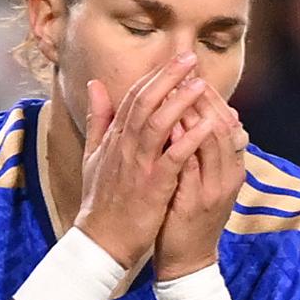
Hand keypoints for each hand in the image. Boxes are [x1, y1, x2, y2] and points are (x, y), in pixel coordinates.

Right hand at [73, 55, 213, 268]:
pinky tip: (206, 126)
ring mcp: (137, 167)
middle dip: (167, 78)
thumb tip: (95, 84)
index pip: (133, 99)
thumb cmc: (100, 201)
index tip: (174, 60)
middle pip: (145, 103)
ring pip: (158, 125)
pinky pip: (172, 158)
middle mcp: (124, 148)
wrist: (100, 241)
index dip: (154, 77)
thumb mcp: (92, 156)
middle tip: (190, 58)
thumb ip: (98, 119)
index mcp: (113, 140)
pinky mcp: (152, 187)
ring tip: (200, 84)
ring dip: (179, 102)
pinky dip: (188, 140)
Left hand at [155, 84, 247, 280]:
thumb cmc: (186, 217)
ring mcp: (215, 187)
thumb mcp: (197, 180)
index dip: (208, 95)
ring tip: (177, 90)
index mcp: (228, 165)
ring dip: (196, 113)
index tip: (188, 73)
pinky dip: (184, 145)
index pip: (223, 119)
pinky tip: (170, 128)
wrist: (185, 260)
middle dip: (203, 95)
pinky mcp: (197, 202)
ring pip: (213, 139)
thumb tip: (198, 118)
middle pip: (222, 122)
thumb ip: (199, 150)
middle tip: (184, 71)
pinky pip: (193, 166)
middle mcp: (228, 172)